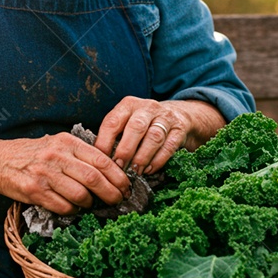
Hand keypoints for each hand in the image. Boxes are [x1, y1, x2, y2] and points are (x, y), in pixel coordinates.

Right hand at [0, 134, 130, 214]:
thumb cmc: (32, 154)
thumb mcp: (56, 144)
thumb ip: (80, 153)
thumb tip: (110, 170)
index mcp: (66, 142)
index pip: (101, 159)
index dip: (118, 176)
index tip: (126, 186)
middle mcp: (56, 156)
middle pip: (94, 179)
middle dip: (111, 193)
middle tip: (117, 200)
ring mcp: (45, 174)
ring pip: (80, 195)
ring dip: (91, 204)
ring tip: (91, 204)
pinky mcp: (35, 191)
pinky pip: (64, 206)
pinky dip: (73, 210)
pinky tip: (73, 208)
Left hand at [94, 98, 225, 176]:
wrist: (180, 115)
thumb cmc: (145, 124)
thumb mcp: (128, 122)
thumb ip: (115, 136)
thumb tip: (96, 160)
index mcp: (128, 105)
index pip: (113, 121)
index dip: (104, 142)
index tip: (99, 161)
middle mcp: (147, 107)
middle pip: (135, 127)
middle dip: (126, 150)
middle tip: (119, 168)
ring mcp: (165, 117)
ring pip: (154, 137)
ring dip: (143, 157)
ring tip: (135, 172)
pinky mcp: (180, 128)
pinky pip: (169, 145)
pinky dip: (159, 160)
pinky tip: (150, 170)